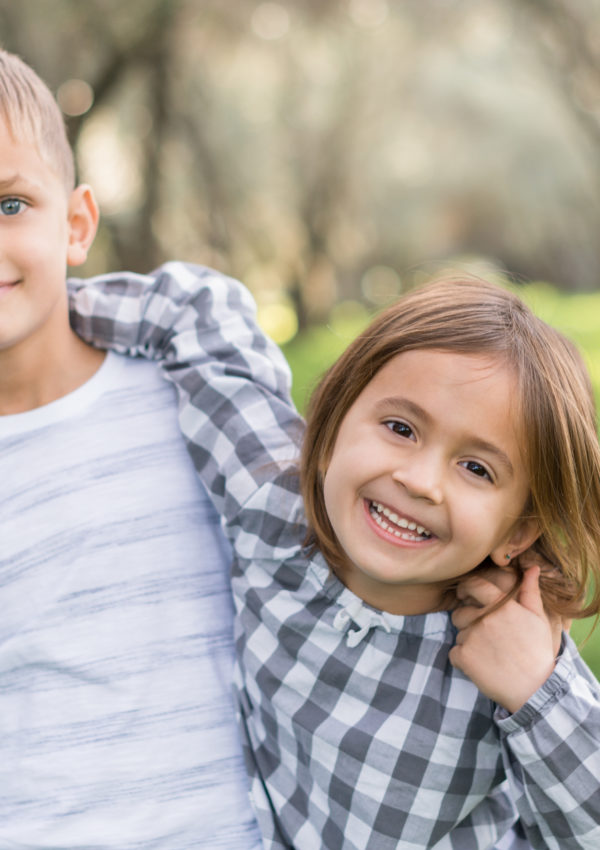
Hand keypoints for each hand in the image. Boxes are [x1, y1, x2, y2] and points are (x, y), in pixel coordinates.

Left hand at [449, 566, 557, 712]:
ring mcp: (472, 636)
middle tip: (485, 636)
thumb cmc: (537, 652)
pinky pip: (454, 652)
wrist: (535, 689)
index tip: (465, 594)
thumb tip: (531, 568)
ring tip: (488, 653)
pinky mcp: (464, 656)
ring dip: (468, 641)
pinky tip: (481, 665)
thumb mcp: (538, 619)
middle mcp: (485, 618)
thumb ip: (529, 591)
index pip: (474, 585)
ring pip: (459, 633)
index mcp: (502, 605)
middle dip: (467, 621)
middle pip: (461, 612)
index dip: (466, 588)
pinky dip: (463, 659)